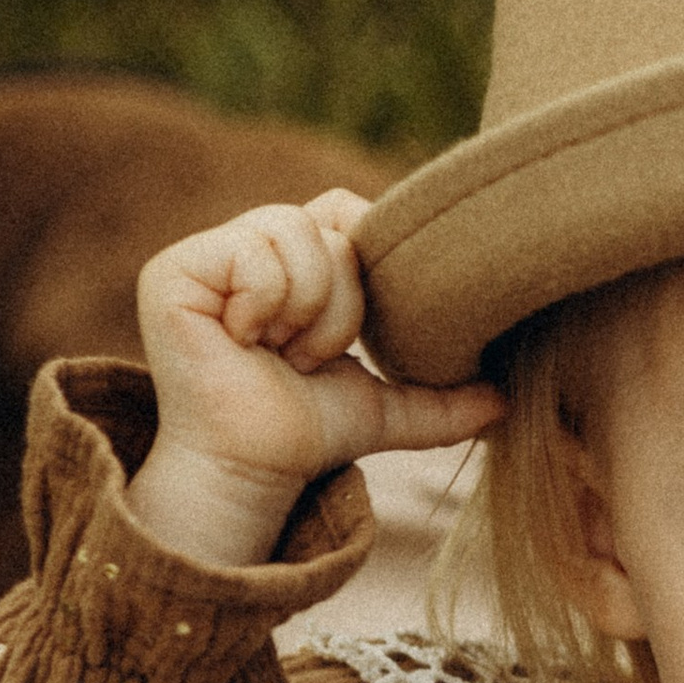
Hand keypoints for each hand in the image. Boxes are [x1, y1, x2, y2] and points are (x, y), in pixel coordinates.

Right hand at [128, 191, 502, 568]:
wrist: (255, 471)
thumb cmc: (305, 435)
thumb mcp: (384, 410)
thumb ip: (441, 399)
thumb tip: (508, 401)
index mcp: (291, 262)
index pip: (347, 212)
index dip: (368, 251)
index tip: (363, 326)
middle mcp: (248, 245)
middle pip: (331, 230)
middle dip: (340, 310)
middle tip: (304, 357)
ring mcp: (208, 253)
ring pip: (296, 234)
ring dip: (306, 313)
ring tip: (277, 352)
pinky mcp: (175, 267)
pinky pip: (255, 254)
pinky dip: (265, 307)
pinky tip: (241, 341)